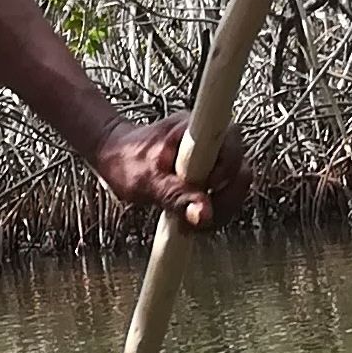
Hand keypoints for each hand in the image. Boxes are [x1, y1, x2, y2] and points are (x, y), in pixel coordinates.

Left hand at [87, 113, 250, 229]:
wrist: (112, 153)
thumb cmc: (124, 161)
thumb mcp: (146, 183)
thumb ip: (176, 197)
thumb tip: (205, 214)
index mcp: (192, 130)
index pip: (231, 138)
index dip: (230, 166)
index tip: (211, 186)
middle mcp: (207, 138)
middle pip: (240, 165)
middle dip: (227, 196)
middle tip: (204, 218)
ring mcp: (209, 153)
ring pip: (234, 180)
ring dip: (221, 205)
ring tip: (194, 222)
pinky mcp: (207, 169)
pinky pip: (224, 188)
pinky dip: (213, 206)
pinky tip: (193, 217)